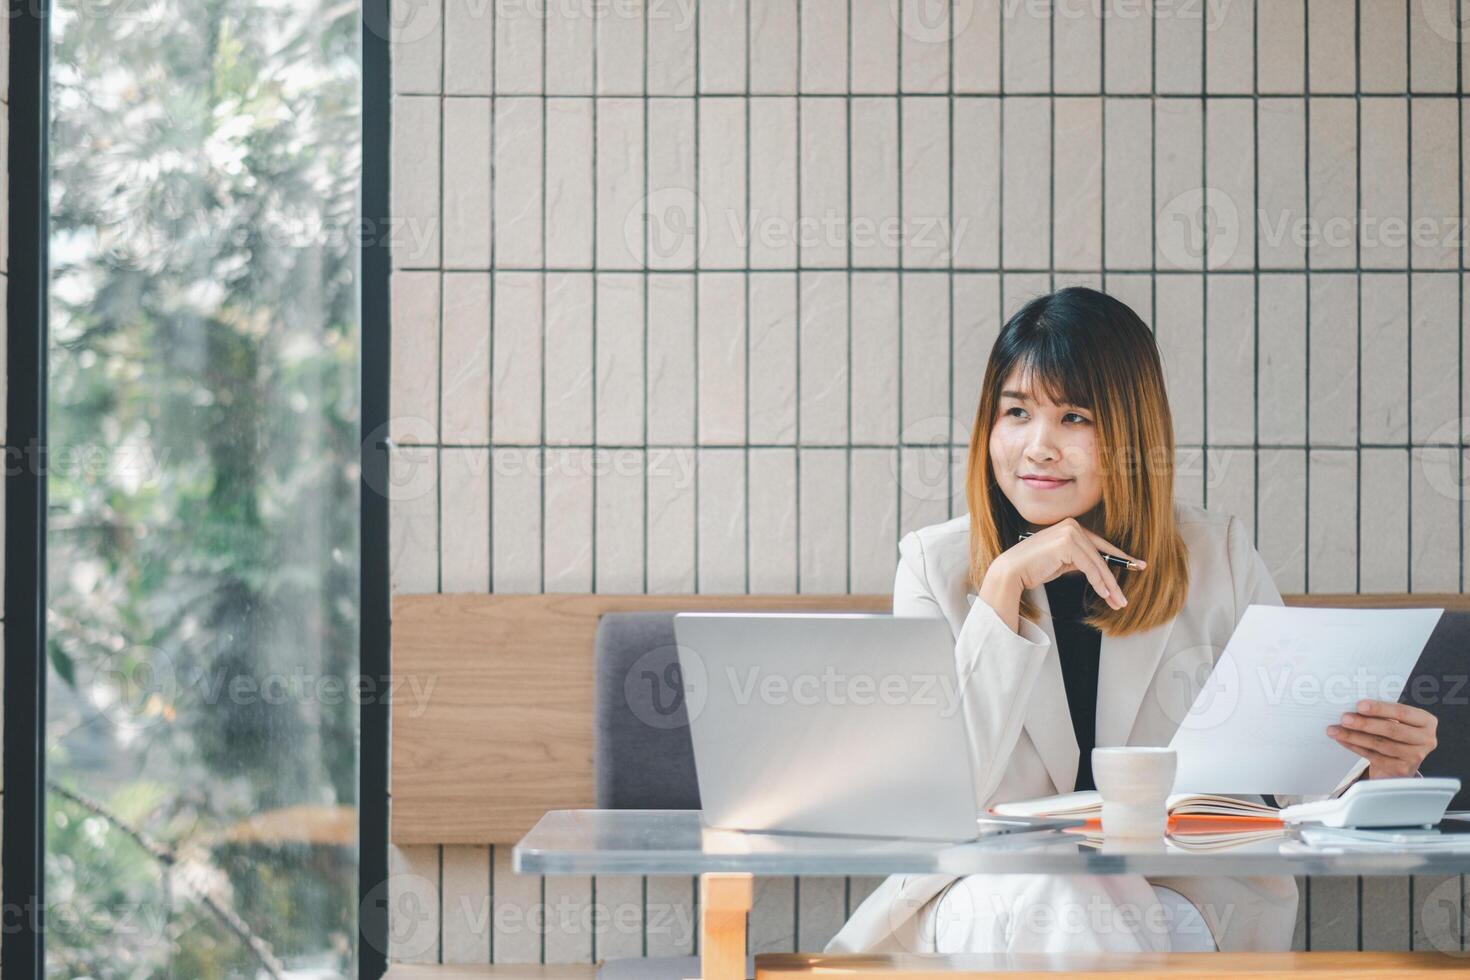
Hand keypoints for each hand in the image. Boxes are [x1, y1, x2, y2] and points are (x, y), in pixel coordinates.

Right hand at [988, 516, 1145, 612]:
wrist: (1012, 571)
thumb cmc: (1034, 568)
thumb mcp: (1062, 561)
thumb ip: (1080, 559)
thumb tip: (1099, 569)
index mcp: (1071, 525)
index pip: (1100, 544)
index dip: (1120, 557)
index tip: (1136, 565)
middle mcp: (1072, 525)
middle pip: (1100, 555)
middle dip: (1114, 578)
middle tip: (1125, 596)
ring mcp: (1070, 532)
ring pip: (1097, 563)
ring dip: (1109, 585)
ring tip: (1118, 602)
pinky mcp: (1067, 544)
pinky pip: (1090, 567)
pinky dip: (1100, 583)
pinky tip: (1105, 594)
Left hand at [1326, 699, 1436, 778]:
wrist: (1401, 761)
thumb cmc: (1396, 734)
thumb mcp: (1398, 721)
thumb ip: (1383, 713)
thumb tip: (1354, 707)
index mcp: (1426, 722)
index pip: (1402, 712)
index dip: (1380, 708)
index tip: (1359, 705)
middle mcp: (1425, 739)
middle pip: (1391, 730)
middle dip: (1364, 723)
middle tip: (1344, 718)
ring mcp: (1415, 756)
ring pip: (1380, 744)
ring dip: (1354, 736)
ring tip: (1336, 730)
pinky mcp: (1402, 769)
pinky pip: (1374, 756)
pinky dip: (1355, 747)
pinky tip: (1343, 740)